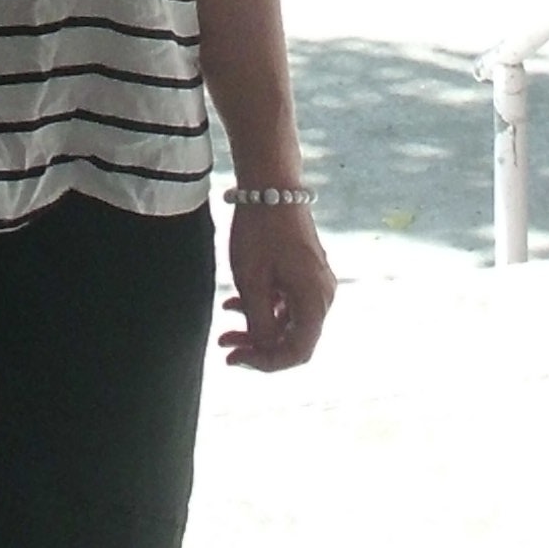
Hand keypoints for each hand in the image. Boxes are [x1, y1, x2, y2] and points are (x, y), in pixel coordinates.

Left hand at [220, 204, 334, 371]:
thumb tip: (262, 351)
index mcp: (315, 301)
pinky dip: (264, 307)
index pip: (297, 352)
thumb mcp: (252, 281)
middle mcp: (323, 295)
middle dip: (257, 346)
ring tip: (225, 323)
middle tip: (224, 346)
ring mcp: (316, 282)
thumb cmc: (259, 231)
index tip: (234, 359)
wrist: (270, 184)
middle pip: (294, 338)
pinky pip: (288, 302)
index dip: (264, 363)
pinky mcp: (306, 271)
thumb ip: (258, 322)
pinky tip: (236, 303)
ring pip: (289, 321)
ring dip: (257, 327)